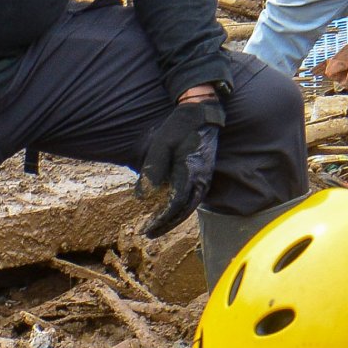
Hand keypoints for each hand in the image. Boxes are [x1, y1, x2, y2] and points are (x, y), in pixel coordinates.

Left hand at [138, 87, 226, 237]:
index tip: (146, 228)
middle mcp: (201, 180)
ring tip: (158, 226)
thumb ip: (152, 171)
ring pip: (190, 207)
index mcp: (189, 173)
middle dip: (166, 225)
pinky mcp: (205, 175)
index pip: (175, 205)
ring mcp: (205, 178)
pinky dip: (182, 209)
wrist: (202, 113)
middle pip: (184, 212)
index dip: (160, 220)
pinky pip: (194, 199)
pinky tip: (171, 211)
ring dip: (174, 219)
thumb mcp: (160, 146)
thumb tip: (141, 198)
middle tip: (149, 233)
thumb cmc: (179, 127)